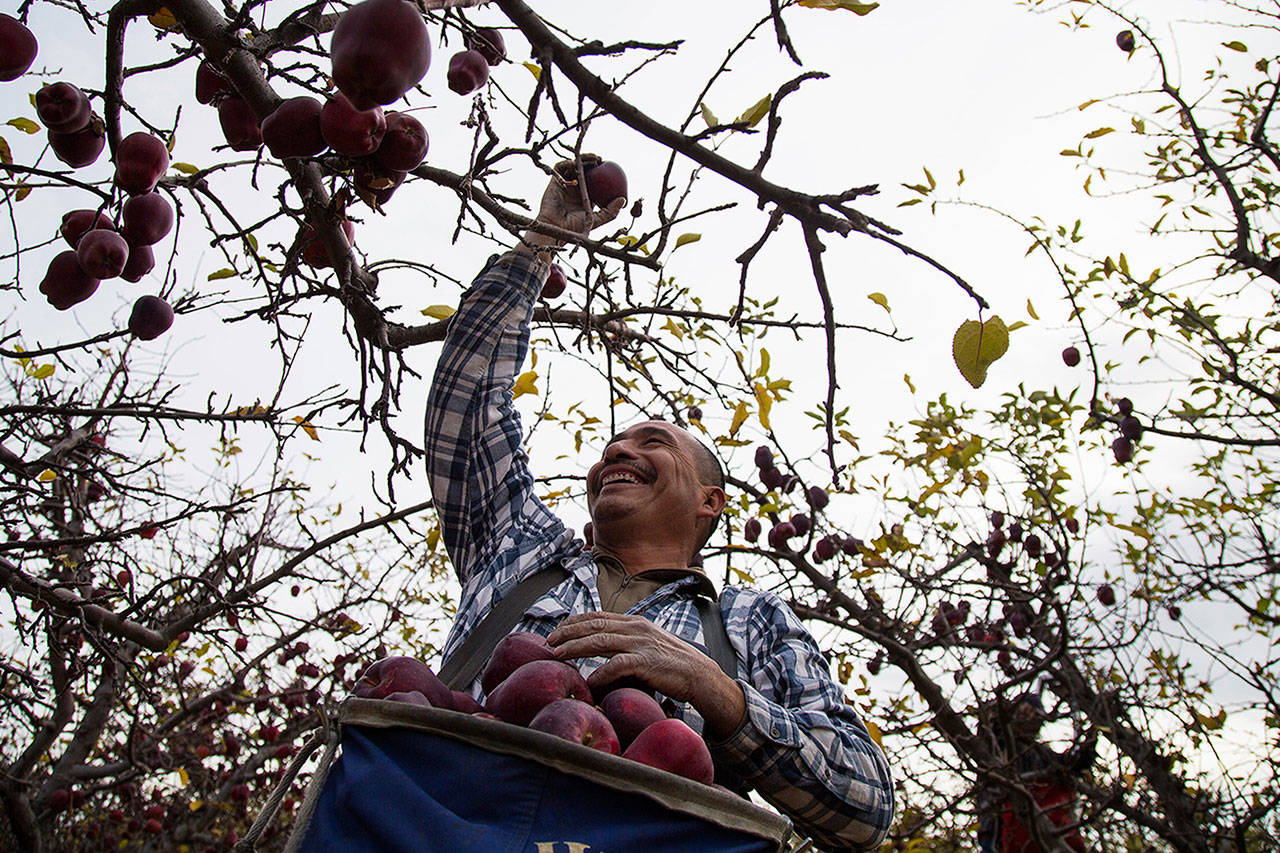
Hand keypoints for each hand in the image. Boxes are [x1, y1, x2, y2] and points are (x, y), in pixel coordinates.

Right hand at [523, 156, 625, 248]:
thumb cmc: (576, 227)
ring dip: (583, 159)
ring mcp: (565, 183)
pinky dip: (568, 162)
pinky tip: (577, 163)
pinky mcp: (555, 181)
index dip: (602, 172)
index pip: (595, 180)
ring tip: (593, 158)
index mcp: (586, 195)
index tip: (610, 168)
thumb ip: (610, 212)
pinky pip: (560, 168)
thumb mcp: (597, 219)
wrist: (557, 228)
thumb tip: (623, 200)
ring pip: (574, 166)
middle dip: (592, 162)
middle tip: (601, 159)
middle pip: (585, 170)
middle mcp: (576, 188)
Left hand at [548, 611, 746, 738]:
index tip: (557, 630)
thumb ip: (626, 643)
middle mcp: (635, 628)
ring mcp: (641, 644)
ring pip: (600, 641)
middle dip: (568, 632)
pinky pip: (617, 665)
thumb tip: (601, 649)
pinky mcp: (647, 662)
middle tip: (549, 641)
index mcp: (634, 622)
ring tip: (558, 655)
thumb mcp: (647, 645)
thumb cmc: (671, 664)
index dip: (574, 622)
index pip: (598, 616)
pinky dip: (601, 672)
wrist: (699, 674)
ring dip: (575, 648)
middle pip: (594, 625)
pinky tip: (590, 680)